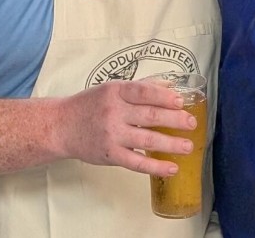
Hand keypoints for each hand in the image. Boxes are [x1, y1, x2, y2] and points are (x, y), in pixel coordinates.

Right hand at [56, 80, 198, 176]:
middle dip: (174, 120)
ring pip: (147, 140)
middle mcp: (114, 112)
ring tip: (188, 146)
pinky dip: (155, 166)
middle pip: (150, 116)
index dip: (164, 96)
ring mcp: (111, 135)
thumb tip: (170, 86)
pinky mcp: (110, 155)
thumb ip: (140, 87)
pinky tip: (171, 168)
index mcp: (115, 92)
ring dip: (170, 144)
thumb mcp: (111, 89)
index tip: (181, 102)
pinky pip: (136, 163)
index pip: (144, 92)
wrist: (61, 126)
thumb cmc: (89, 105)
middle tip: (192, 123)